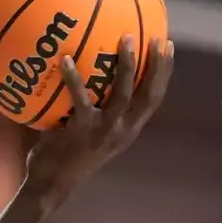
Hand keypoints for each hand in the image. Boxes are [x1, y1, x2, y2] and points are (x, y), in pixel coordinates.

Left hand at [24, 35, 173, 199]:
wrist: (52, 183)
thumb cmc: (68, 154)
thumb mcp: (93, 133)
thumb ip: (98, 108)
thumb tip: (89, 70)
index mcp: (129, 129)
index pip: (154, 98)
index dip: (165, 73)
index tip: (169, 47)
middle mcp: (123, 130)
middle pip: (149, 94)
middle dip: (157, 66)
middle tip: (158, 39)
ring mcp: (104, 130)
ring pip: (122, 94)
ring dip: (127, 65)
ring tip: (126, 39)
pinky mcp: (81, 130)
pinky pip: (80, 98)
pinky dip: (73, 78)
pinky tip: (65, 59)